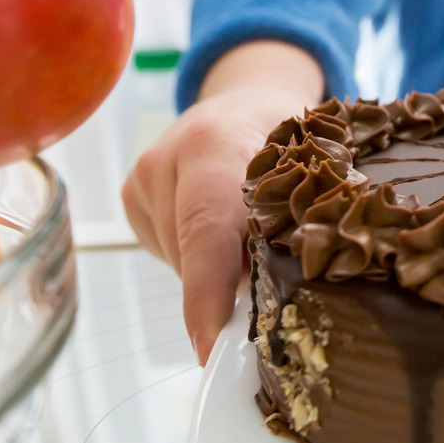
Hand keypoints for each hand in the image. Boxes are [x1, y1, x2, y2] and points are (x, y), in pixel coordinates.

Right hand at [122, 41, 323, 363]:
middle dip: (231, 286)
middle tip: (274, 282)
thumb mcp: (310, 169)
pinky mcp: (132, 197)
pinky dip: (200, 258)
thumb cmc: (292, 139)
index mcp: (216, 145)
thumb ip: (296, 227)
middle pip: (195, 259)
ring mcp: (143, 178)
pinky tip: (220, 228)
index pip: (206, 230)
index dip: (208, 293)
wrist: (248, 98)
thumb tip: (286, 307)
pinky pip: (169, 253)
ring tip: (249, 236)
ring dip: (218, 271)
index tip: (210, 344)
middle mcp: (168, 159)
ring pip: (181, 263)